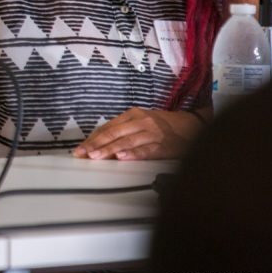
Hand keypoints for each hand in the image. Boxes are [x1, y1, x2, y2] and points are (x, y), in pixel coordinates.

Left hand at [74, 107, 203, 160]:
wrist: (191, 126)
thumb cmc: (161, 125)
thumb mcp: (139, 122)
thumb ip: (121, 131)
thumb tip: (98, 144)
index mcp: (132, 115)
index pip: (107, 127)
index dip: (92, 139)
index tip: (80, 149)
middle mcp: (140, 122)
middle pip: (114, 133)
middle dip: (96, 144)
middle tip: (83, 153)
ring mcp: (152, 133)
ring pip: (126, 141)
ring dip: (109, 150)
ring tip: (96, 156)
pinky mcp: (162, 145)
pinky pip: (145, 150)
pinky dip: (133, 154)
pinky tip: (122, 157)